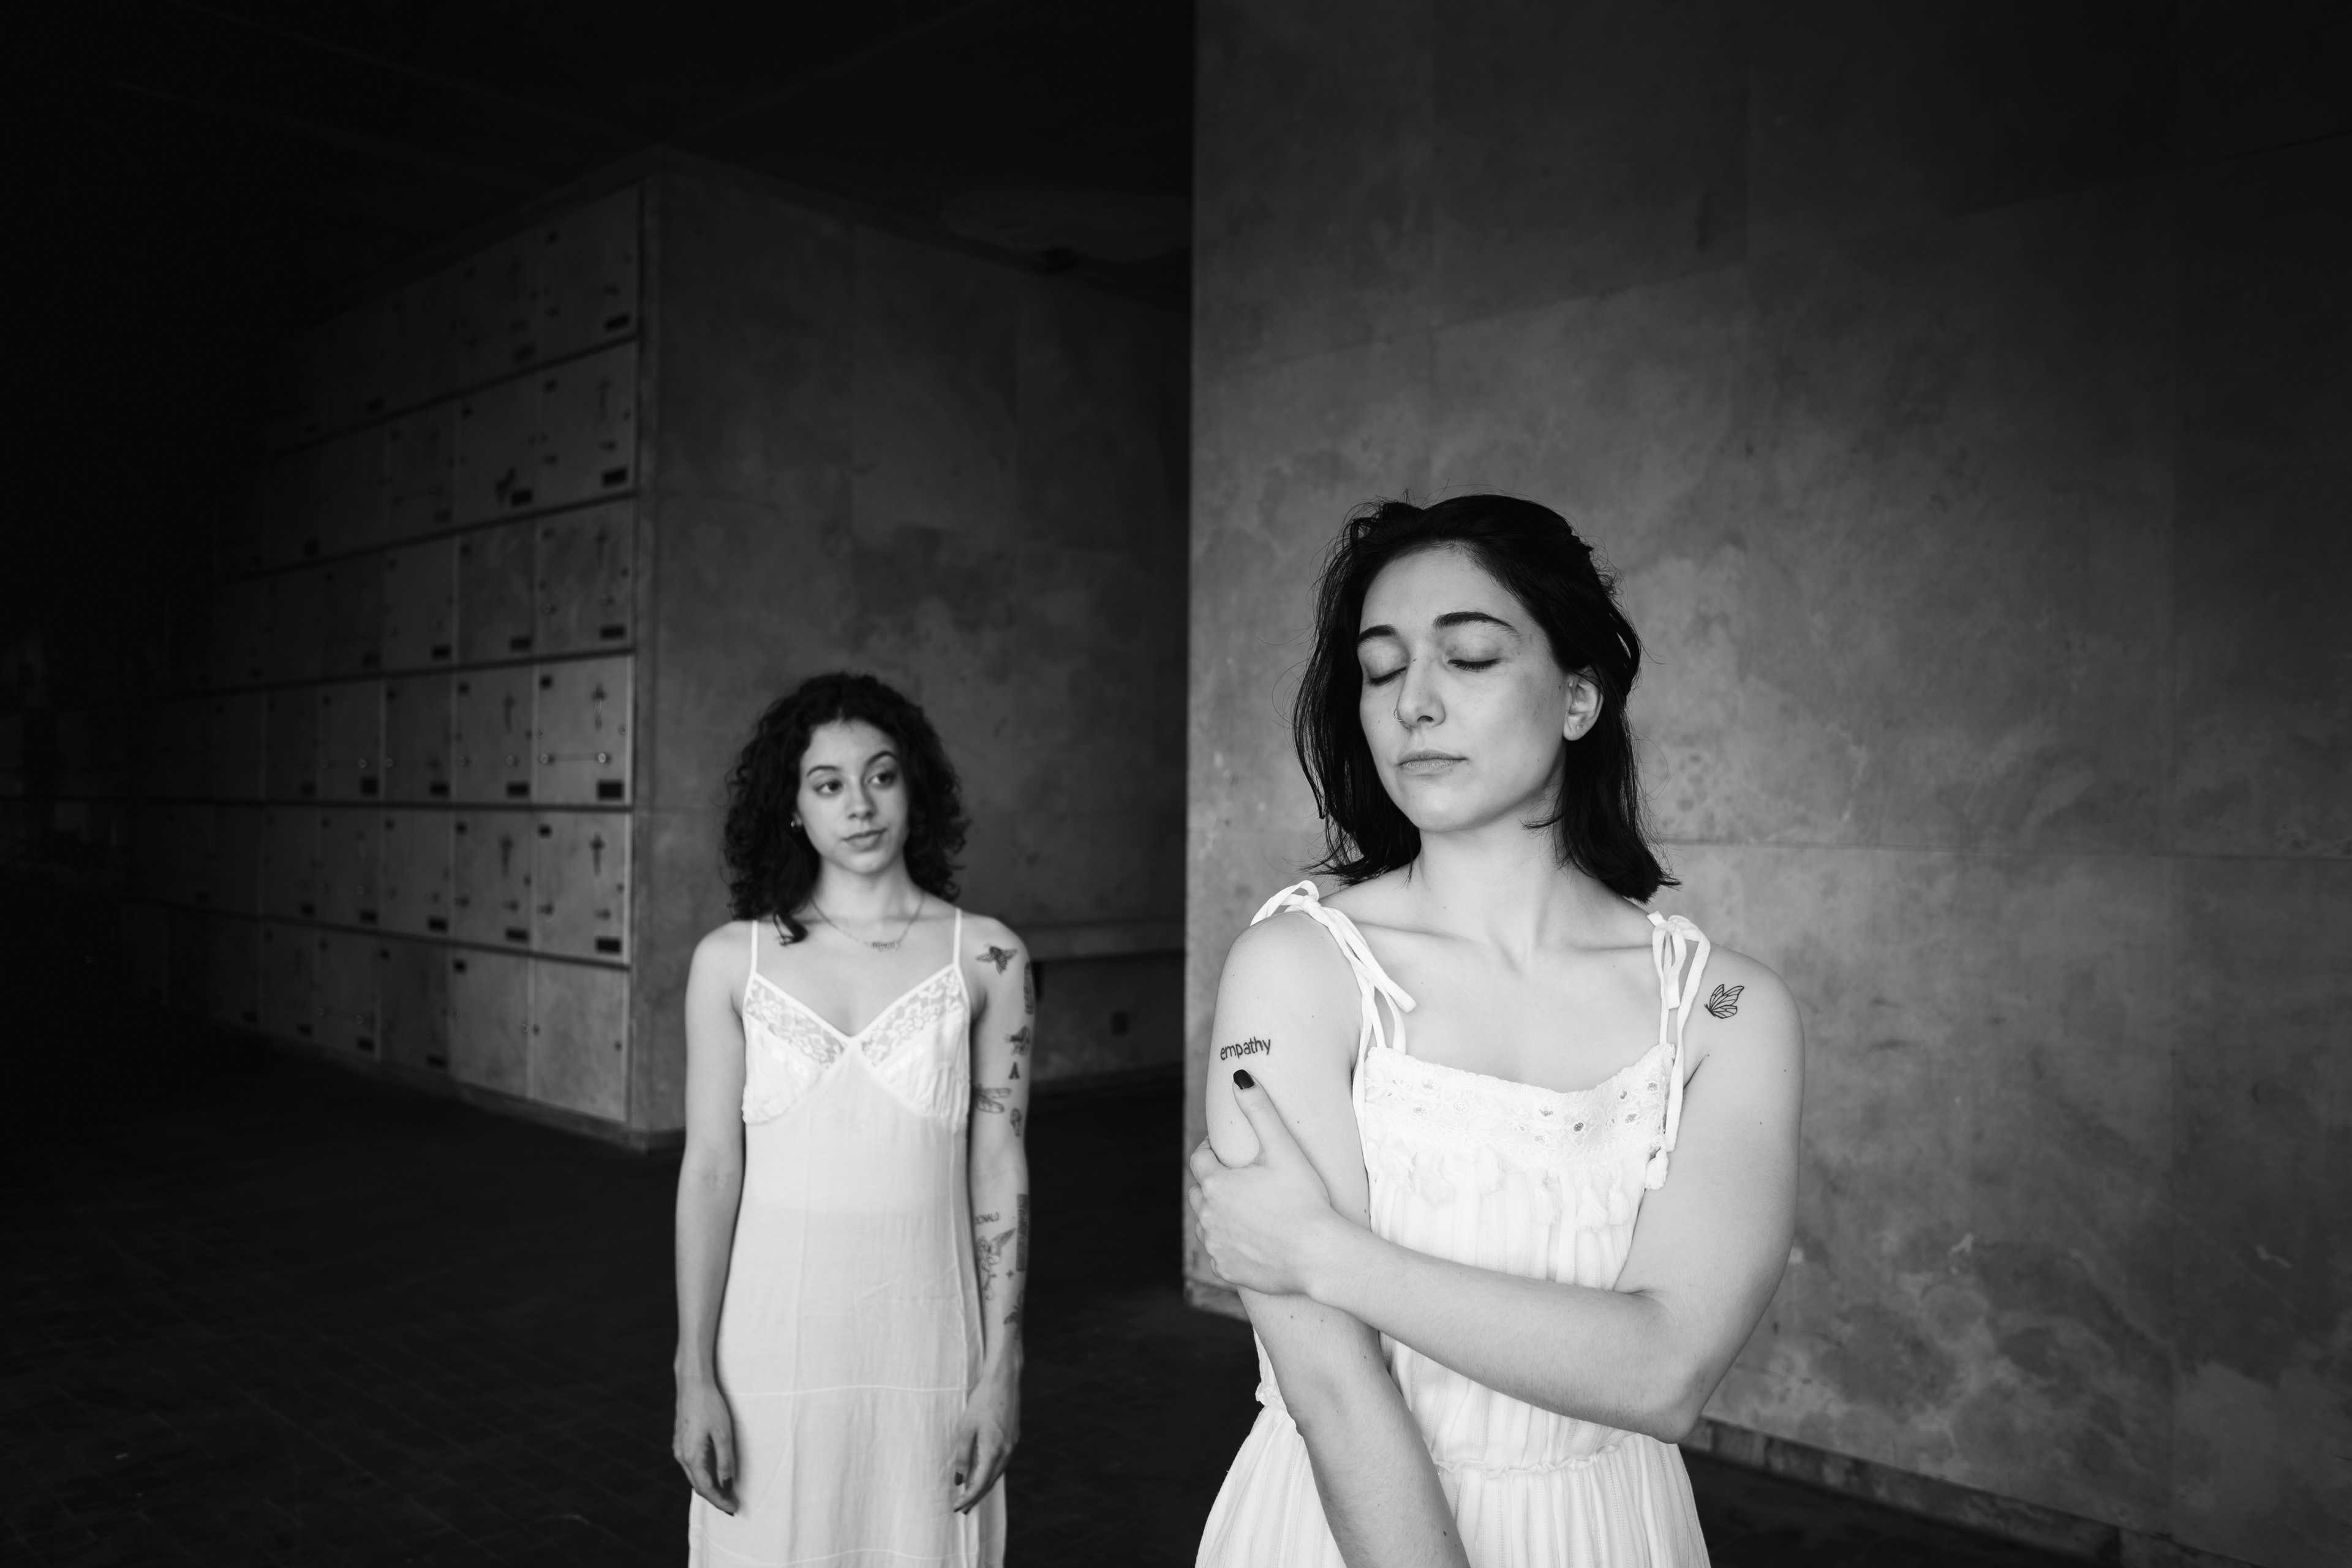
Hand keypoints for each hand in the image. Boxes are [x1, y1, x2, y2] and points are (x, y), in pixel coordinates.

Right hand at [673, 1377, 737, 1513]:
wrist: (692, 1384)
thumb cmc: (710, 1406)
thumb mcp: (723, 1435)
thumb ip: (725, 1461)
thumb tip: (727, 1484)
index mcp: (691, 1456)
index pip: (706, 1488)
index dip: (720, 1501)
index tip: (734, 1509)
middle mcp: (681, 1456)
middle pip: (698, 1485)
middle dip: (715, 1497)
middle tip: (732, 1505)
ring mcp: (679, 1448)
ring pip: (693, 1476)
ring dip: (708, 1486)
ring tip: (725, 1493)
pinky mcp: (681, 1441)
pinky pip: (691, 1465)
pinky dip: (702, 1474)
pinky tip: (713, 1473)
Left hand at [949, 1367, 1018, 1512]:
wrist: (1004, 1380)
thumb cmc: (982, 1401)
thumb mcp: (966, 1427)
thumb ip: (963, 1455)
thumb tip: (959, 1479)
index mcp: (994, 1450)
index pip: (980, 1483)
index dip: (967, 1497)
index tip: (956, 1506)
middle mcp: (1007, 1451)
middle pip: (990, 1482)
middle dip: (976, 1497)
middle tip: (962, 1509)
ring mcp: (1012, 1444)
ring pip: (997, 1473)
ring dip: (984, 1486)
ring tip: (971, 1495)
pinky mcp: (1014, 1438)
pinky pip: (1002, 1462)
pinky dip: (991, 1473)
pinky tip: (983, 1473)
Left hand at [1187, 1070, 1343, 1296]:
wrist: (1318, 1255)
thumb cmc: (1304, 1199)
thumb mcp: (1283, 1148)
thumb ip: (1259, 1110)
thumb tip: (1239, 1077)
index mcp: (1216, 1183)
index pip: (1200, 1159)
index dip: (1213, 1151)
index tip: (1231, 1152)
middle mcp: (1207, 1215)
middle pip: (1200, 1191)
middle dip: (1214, 1181)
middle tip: (1242, 1180)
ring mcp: (1215, 1245)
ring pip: (1206, 1222)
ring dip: (1219, 1213)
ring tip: (1248, 1208)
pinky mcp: (1225, 1269)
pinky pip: (1219, 1252)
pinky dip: (1229, 1243)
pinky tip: (1252, 1238)